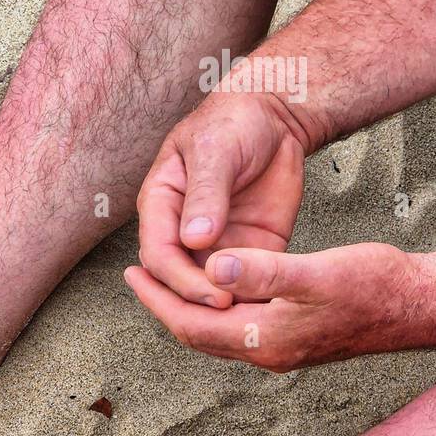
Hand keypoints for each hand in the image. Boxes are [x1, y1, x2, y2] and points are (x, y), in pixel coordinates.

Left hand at [124, 242, 433, 371]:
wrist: (419, 305)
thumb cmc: (375, 284)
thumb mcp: (318, 272)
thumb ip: (266, 271)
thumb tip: (213, 267)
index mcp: (266, 340)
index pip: (192, 324)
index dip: (157, 299)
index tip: (131, 271)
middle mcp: (269, 352)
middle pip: (198, 334)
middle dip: (165, 304)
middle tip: (136, 273)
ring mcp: (284, 348)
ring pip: (219, 331)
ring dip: (190, 305)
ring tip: (168, 276)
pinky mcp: (298, 337)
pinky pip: (241, 326)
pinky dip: (219, 303)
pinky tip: (220, 280)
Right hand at [135, 91, 308, 307]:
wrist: (276, 119)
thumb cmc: (235, 123)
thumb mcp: (216, 151)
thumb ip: (206, 193)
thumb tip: (193, 238)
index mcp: (162, 204)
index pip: (158, 254)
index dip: (179, 279)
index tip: (211, 291)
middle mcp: (183, 230)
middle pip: (179, 281)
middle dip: (200, 300)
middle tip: (231, 307)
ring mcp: (217, 243)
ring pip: (211, 289)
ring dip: (226, 305)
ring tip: (250, 316)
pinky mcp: (252, 249)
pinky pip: (247, 283)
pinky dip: (255, 298)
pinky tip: (272, 305)